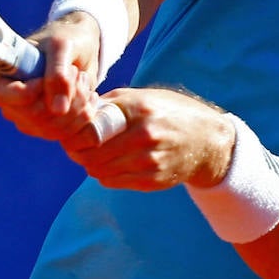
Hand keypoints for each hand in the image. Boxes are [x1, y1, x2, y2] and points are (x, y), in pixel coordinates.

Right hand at [0, 12, 101, 140]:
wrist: (82, 47)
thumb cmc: (66, 38)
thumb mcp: (62, 47)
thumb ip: (58, 74)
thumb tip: (57, 111)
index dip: (25, 93)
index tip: (45, 79)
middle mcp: (9, 98)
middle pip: (30, 117)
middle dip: (62, 98)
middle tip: (76, 74)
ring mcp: (26, 115)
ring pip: (50, 128)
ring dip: (77, 106)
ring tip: (83, 81)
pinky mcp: (46, 125)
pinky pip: (64, 133)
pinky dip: (83, 115)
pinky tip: (88, 95)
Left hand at [60, 87, 234, 191]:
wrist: (208, 141)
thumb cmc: (170, 112)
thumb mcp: (144, 97)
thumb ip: (111, 102)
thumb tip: (77, 110)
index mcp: (140, 110)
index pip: (91, 129)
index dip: (75, 134)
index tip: (71, 133)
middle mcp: (145, 136)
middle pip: (92, 154)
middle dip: (78, 153)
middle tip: (75, 148)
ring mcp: (150, 161)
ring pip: (100, 171)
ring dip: (91, 165)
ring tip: (92, 156)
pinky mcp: (153, 180)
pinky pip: (115, 181)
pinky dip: (106, 174)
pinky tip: (110, 165)